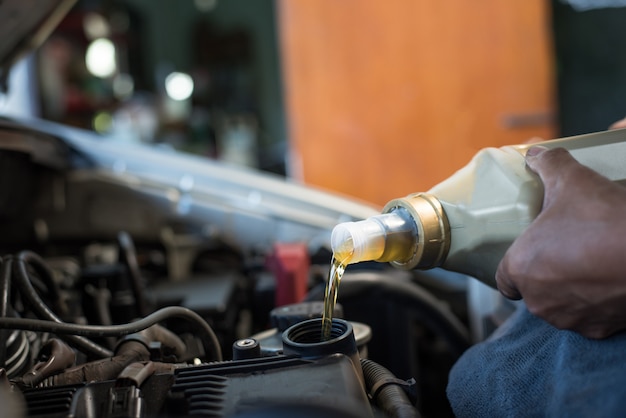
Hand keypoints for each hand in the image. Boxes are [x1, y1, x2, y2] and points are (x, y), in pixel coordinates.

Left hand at [495, 146, 625, 338]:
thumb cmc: (605, 220)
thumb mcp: (573, 180)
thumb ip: (549, 164)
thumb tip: (536, 153)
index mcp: (521, 269)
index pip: (504, 279)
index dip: (516, 266)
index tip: (532, 254)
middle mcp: (539, 301)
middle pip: (534, 291)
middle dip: (547, 274)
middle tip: (566, 252)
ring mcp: (571, 318)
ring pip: (562, 306)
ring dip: (571, 291)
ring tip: (589, 264)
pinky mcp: (601, 330)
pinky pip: (591, 318)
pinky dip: (598, 304)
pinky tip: (609, 281)